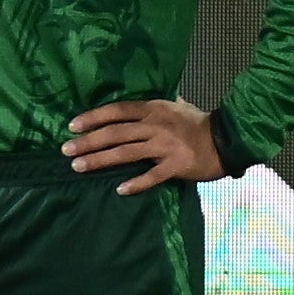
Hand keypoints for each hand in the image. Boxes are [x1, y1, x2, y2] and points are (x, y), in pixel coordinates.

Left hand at [62, 95, 226, 194]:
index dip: (93, 118)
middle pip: (115, 133)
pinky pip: (152, 176)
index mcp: (153, 110)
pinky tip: (120, 190)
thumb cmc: (199, 122)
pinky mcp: (176, 166)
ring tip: (78, 167)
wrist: (228, 139)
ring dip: (100, 160)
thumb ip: (154, 107)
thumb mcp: (176, 106)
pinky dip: (136, 183)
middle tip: (65, 150)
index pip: (117, 111)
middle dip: (88, 142)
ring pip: (126, 153)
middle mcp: (155, 126)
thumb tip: (136, 104)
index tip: (72, 126)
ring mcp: (165, 147)